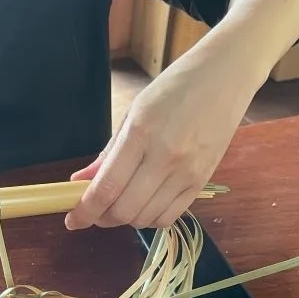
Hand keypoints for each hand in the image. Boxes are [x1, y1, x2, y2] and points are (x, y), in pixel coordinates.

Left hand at [65, 46, 258, 230]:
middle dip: (101, 218)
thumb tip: (81, 181)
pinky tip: (143, 205)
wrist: (225, 77)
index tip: (72, 220)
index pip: (106, 187)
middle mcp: (165, 157)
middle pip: (124, 210)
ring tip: (118, 205)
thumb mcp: (134, 113)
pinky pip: (170, 217)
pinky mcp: (202, 181)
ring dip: (124, 219)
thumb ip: (108, 153)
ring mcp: (187, 172)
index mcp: (141, 133)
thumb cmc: (175, 89)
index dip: (85, 211)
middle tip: (94, 211)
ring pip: (146, 218)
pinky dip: (150, 218)